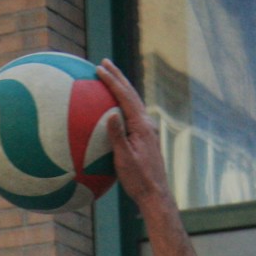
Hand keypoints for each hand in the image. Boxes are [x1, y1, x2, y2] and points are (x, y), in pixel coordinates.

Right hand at [95, 59, 170, 209]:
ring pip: (133, 102)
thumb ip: (118, 136)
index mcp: (142, 126)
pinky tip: (112, 107)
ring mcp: (147, 130)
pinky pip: (131, 114)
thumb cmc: (138, 179)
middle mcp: (146, 124)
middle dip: (118, 77)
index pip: (125, 97)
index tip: (100, 69)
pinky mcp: (144, 137)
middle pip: (131, 94)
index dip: (112, 81)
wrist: (155, 193)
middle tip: (104, 62)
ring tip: (109, 77)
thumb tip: (111, 114)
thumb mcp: (125, 159)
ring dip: (121, 88)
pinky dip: (122, 104)